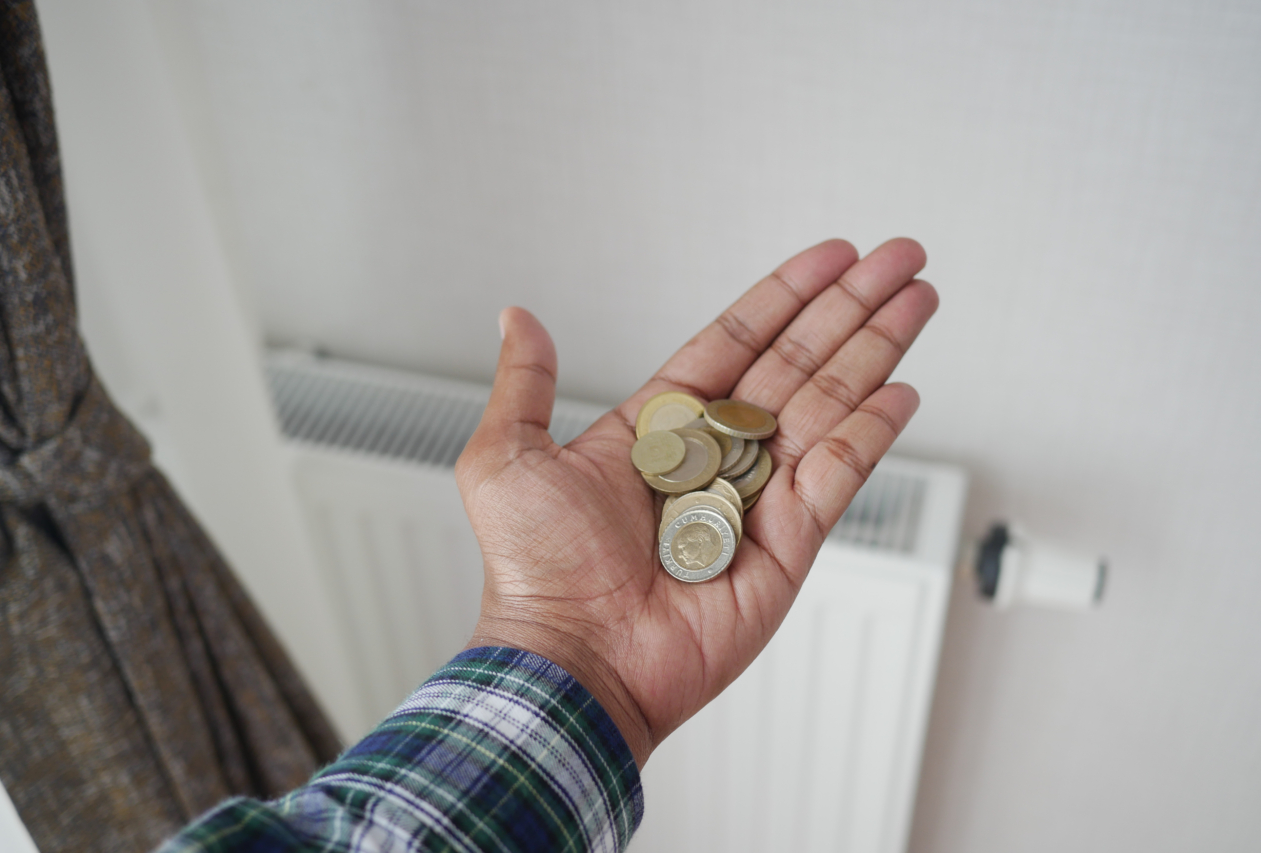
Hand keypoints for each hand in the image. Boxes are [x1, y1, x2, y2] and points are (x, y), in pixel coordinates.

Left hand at [456, 238, 936, 766]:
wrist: (575, 659)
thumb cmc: (536, 572)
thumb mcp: (507, 459)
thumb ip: (526, 384)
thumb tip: (517, 319)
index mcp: (660, 430)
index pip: (736, 343)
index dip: (785, 297)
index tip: (830, 258)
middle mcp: (715, 458)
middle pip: (797, 362)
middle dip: (850, 307)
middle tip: (898, 259)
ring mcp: (757, 499)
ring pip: (828, 404)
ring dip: (876, 349)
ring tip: (916, 300)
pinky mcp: (789, 544)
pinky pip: (839, 474)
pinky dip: (874, 430)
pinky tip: (901, 390)